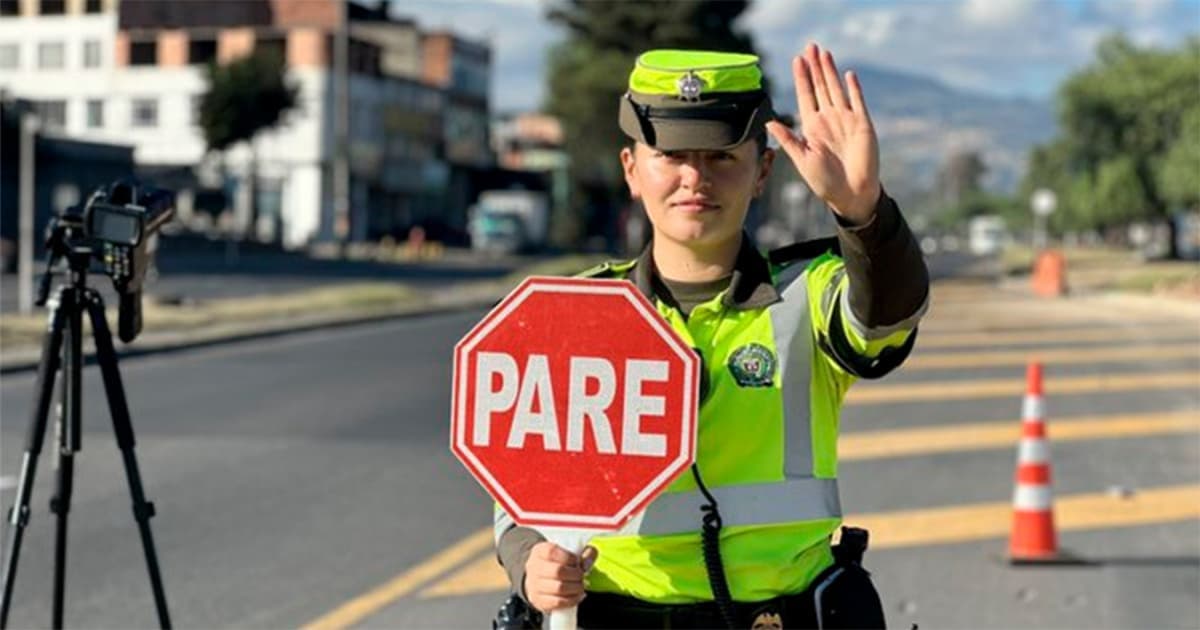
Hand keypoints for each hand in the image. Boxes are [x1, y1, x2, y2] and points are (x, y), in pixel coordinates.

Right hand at [523, 542, 597, 612]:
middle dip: (575, 574)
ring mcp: (534, 585)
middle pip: (557, 571)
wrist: (539, 579)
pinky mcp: (538, 600)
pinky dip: (571, 600)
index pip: (552, 552)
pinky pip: (557, 602)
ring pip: (558, 588)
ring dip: (575, 588)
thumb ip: (585, 553)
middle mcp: (533, 567)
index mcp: (540, 551)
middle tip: (581, 576)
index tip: (577, 561)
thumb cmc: (558, 563)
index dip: (569, 557)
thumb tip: (586, 564)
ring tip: (580, 586)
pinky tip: (577, 595)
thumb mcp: (570, 552)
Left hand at [767, 42, 880, 224]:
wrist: (851, 193)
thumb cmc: (824, 181)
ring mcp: (845, 120)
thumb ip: (788, 140)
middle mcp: (828, 119)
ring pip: (836, 89)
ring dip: (830, 71)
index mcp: (812, 127)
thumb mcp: (802, 160)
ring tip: (824, 53)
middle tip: (810, 46)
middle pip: (820, 87)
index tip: (797, 60)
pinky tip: (848, 74)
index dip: (802, 78)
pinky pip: (857, 102)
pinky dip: (853, 89)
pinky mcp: (862, 124)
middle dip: (815, 67)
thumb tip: (769, 122)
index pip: (805, 96)